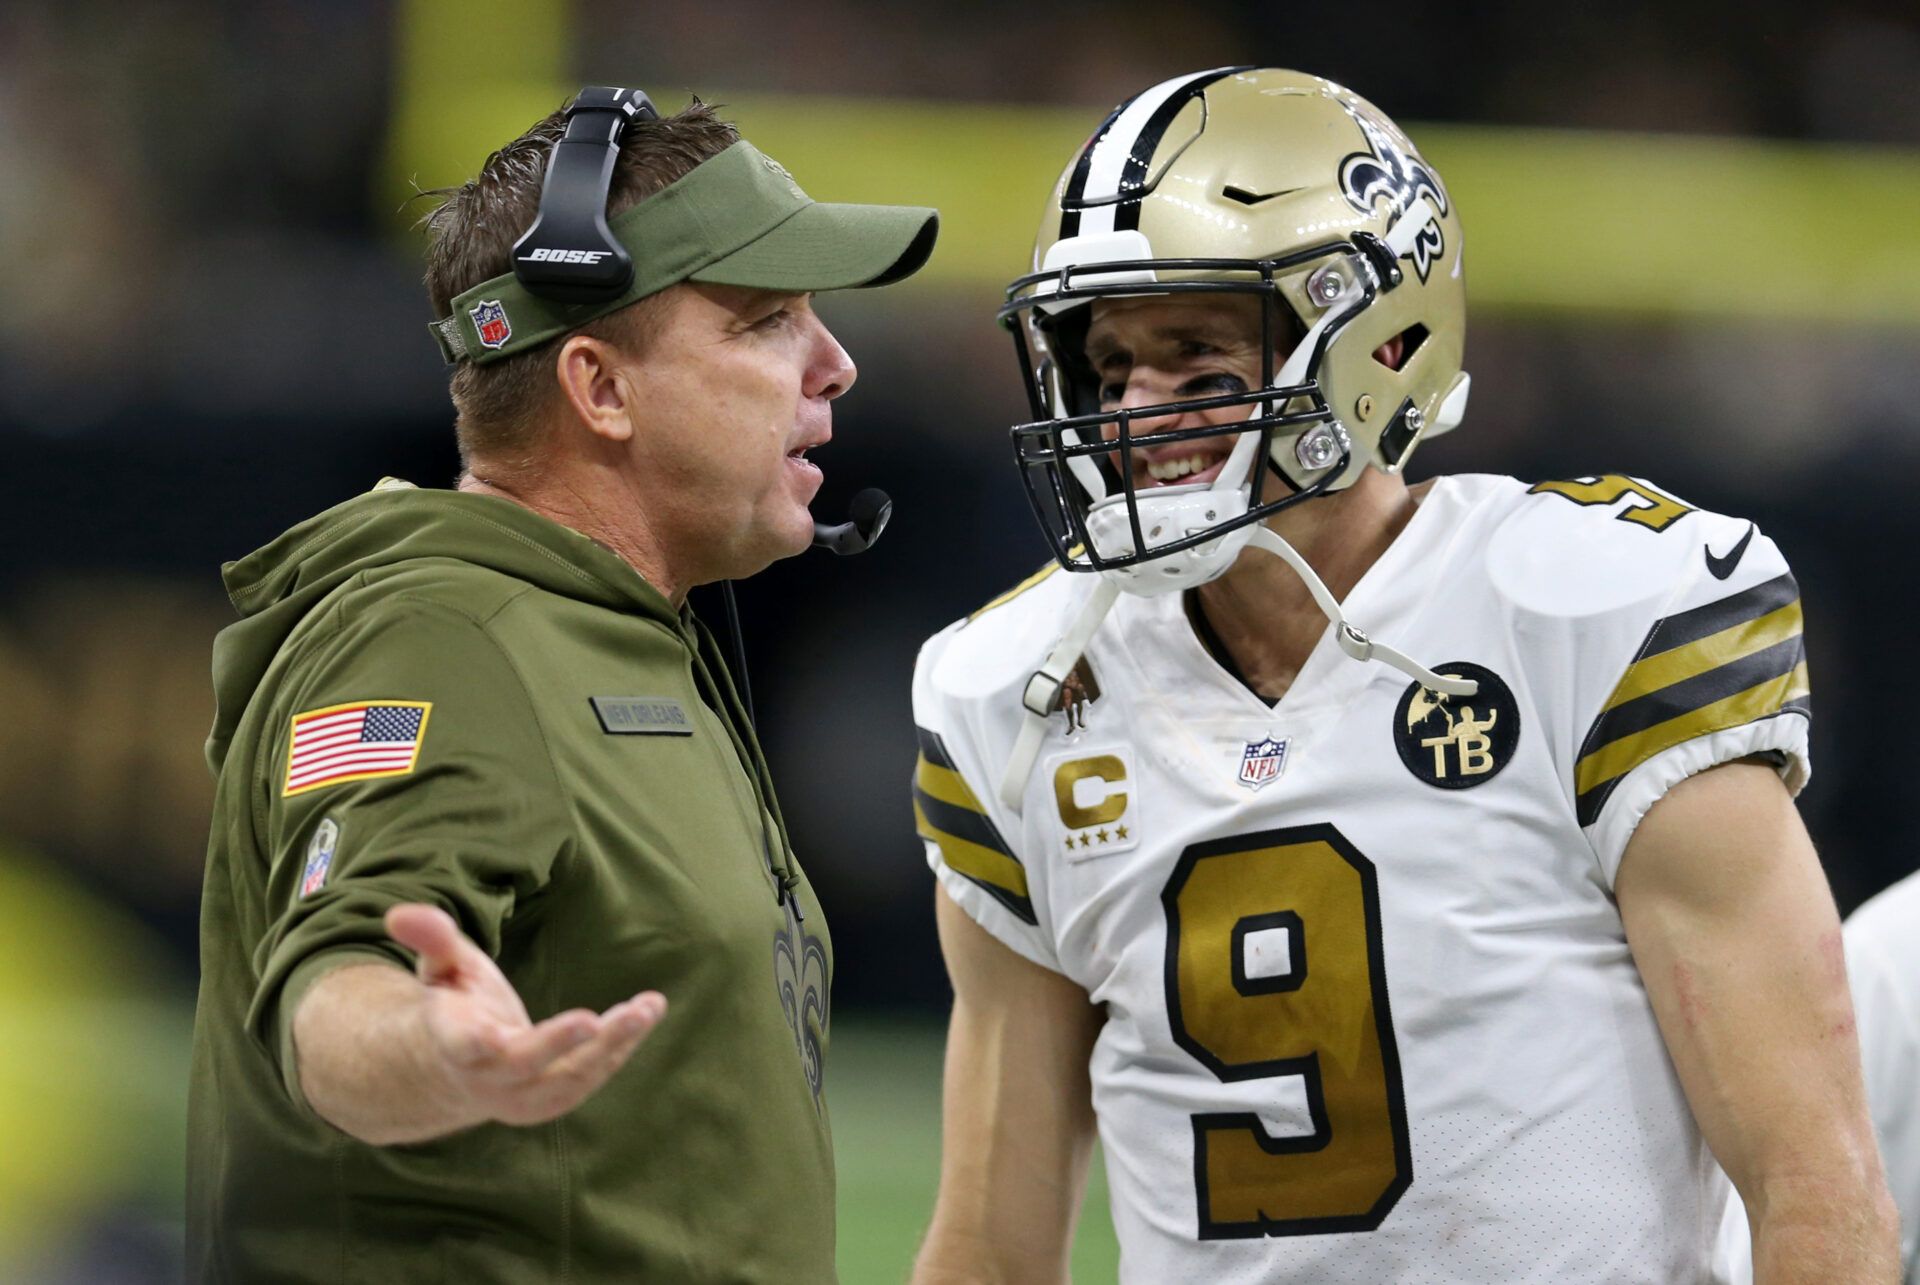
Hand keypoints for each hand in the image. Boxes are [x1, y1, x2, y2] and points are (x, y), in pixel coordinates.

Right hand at [384, 904, 666, 1127]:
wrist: (464, 1069)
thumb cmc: (456, 1005)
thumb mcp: (442, 969)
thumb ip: (431, 940)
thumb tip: (400, 914)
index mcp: (455, 1044)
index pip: (464, 1047)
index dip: (477, 1043)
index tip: (494, 1034)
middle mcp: (490, 1077)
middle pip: (524, 1066)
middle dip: (557, 1043)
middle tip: (593, 1019)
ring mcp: (526, 1094)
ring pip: (569, 1078)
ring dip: (610, 1046)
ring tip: (646, 1009)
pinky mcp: (558, 1096)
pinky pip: (592, 1075)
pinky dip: (621, 1047)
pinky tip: (647, 1013)